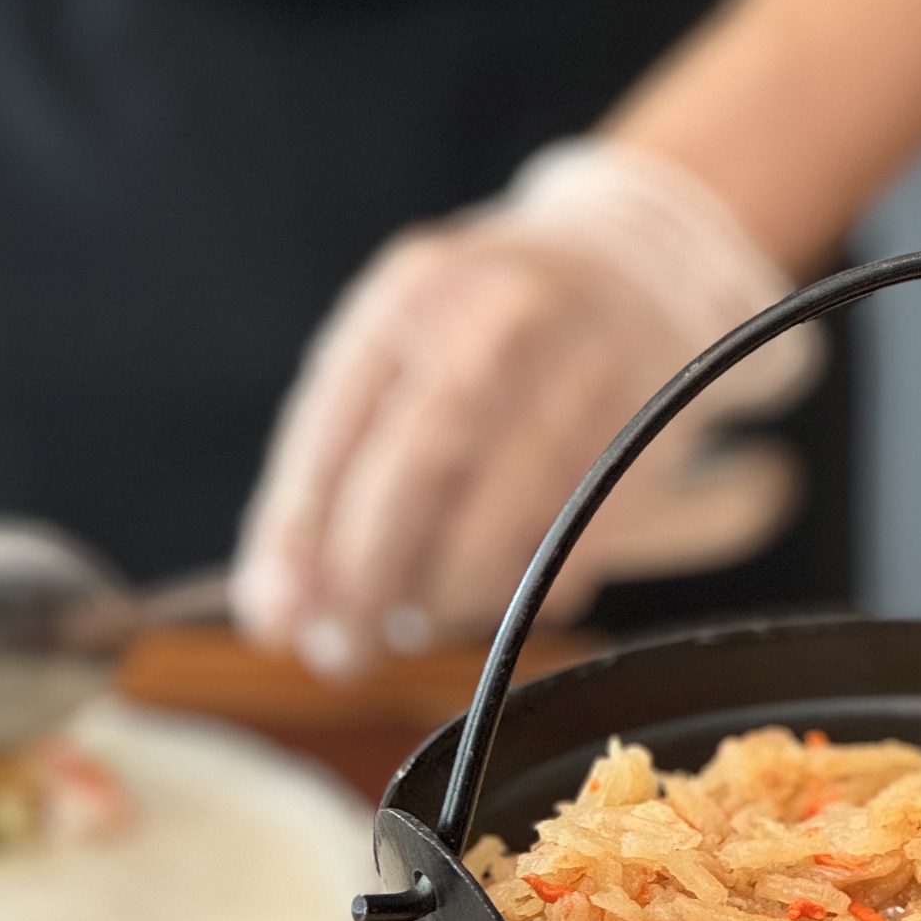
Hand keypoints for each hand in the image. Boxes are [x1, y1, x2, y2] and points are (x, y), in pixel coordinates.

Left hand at [232, 140, 819, 675]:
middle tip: (343, 652)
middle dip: (367, 582)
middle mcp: (497, 320)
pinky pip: (571, 547)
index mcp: (411, 294)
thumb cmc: (484, 334)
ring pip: (500, 523)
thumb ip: (331, 470)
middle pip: (418, 471)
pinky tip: (500, 591)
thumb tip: (278, 612)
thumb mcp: (396, 355)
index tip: (279, 620)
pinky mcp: (641, 436)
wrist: (637, 268)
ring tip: (421, 615)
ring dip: (445, 599)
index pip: (335, 429)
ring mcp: (580, 374)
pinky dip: (525, 590)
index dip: (297, 537)